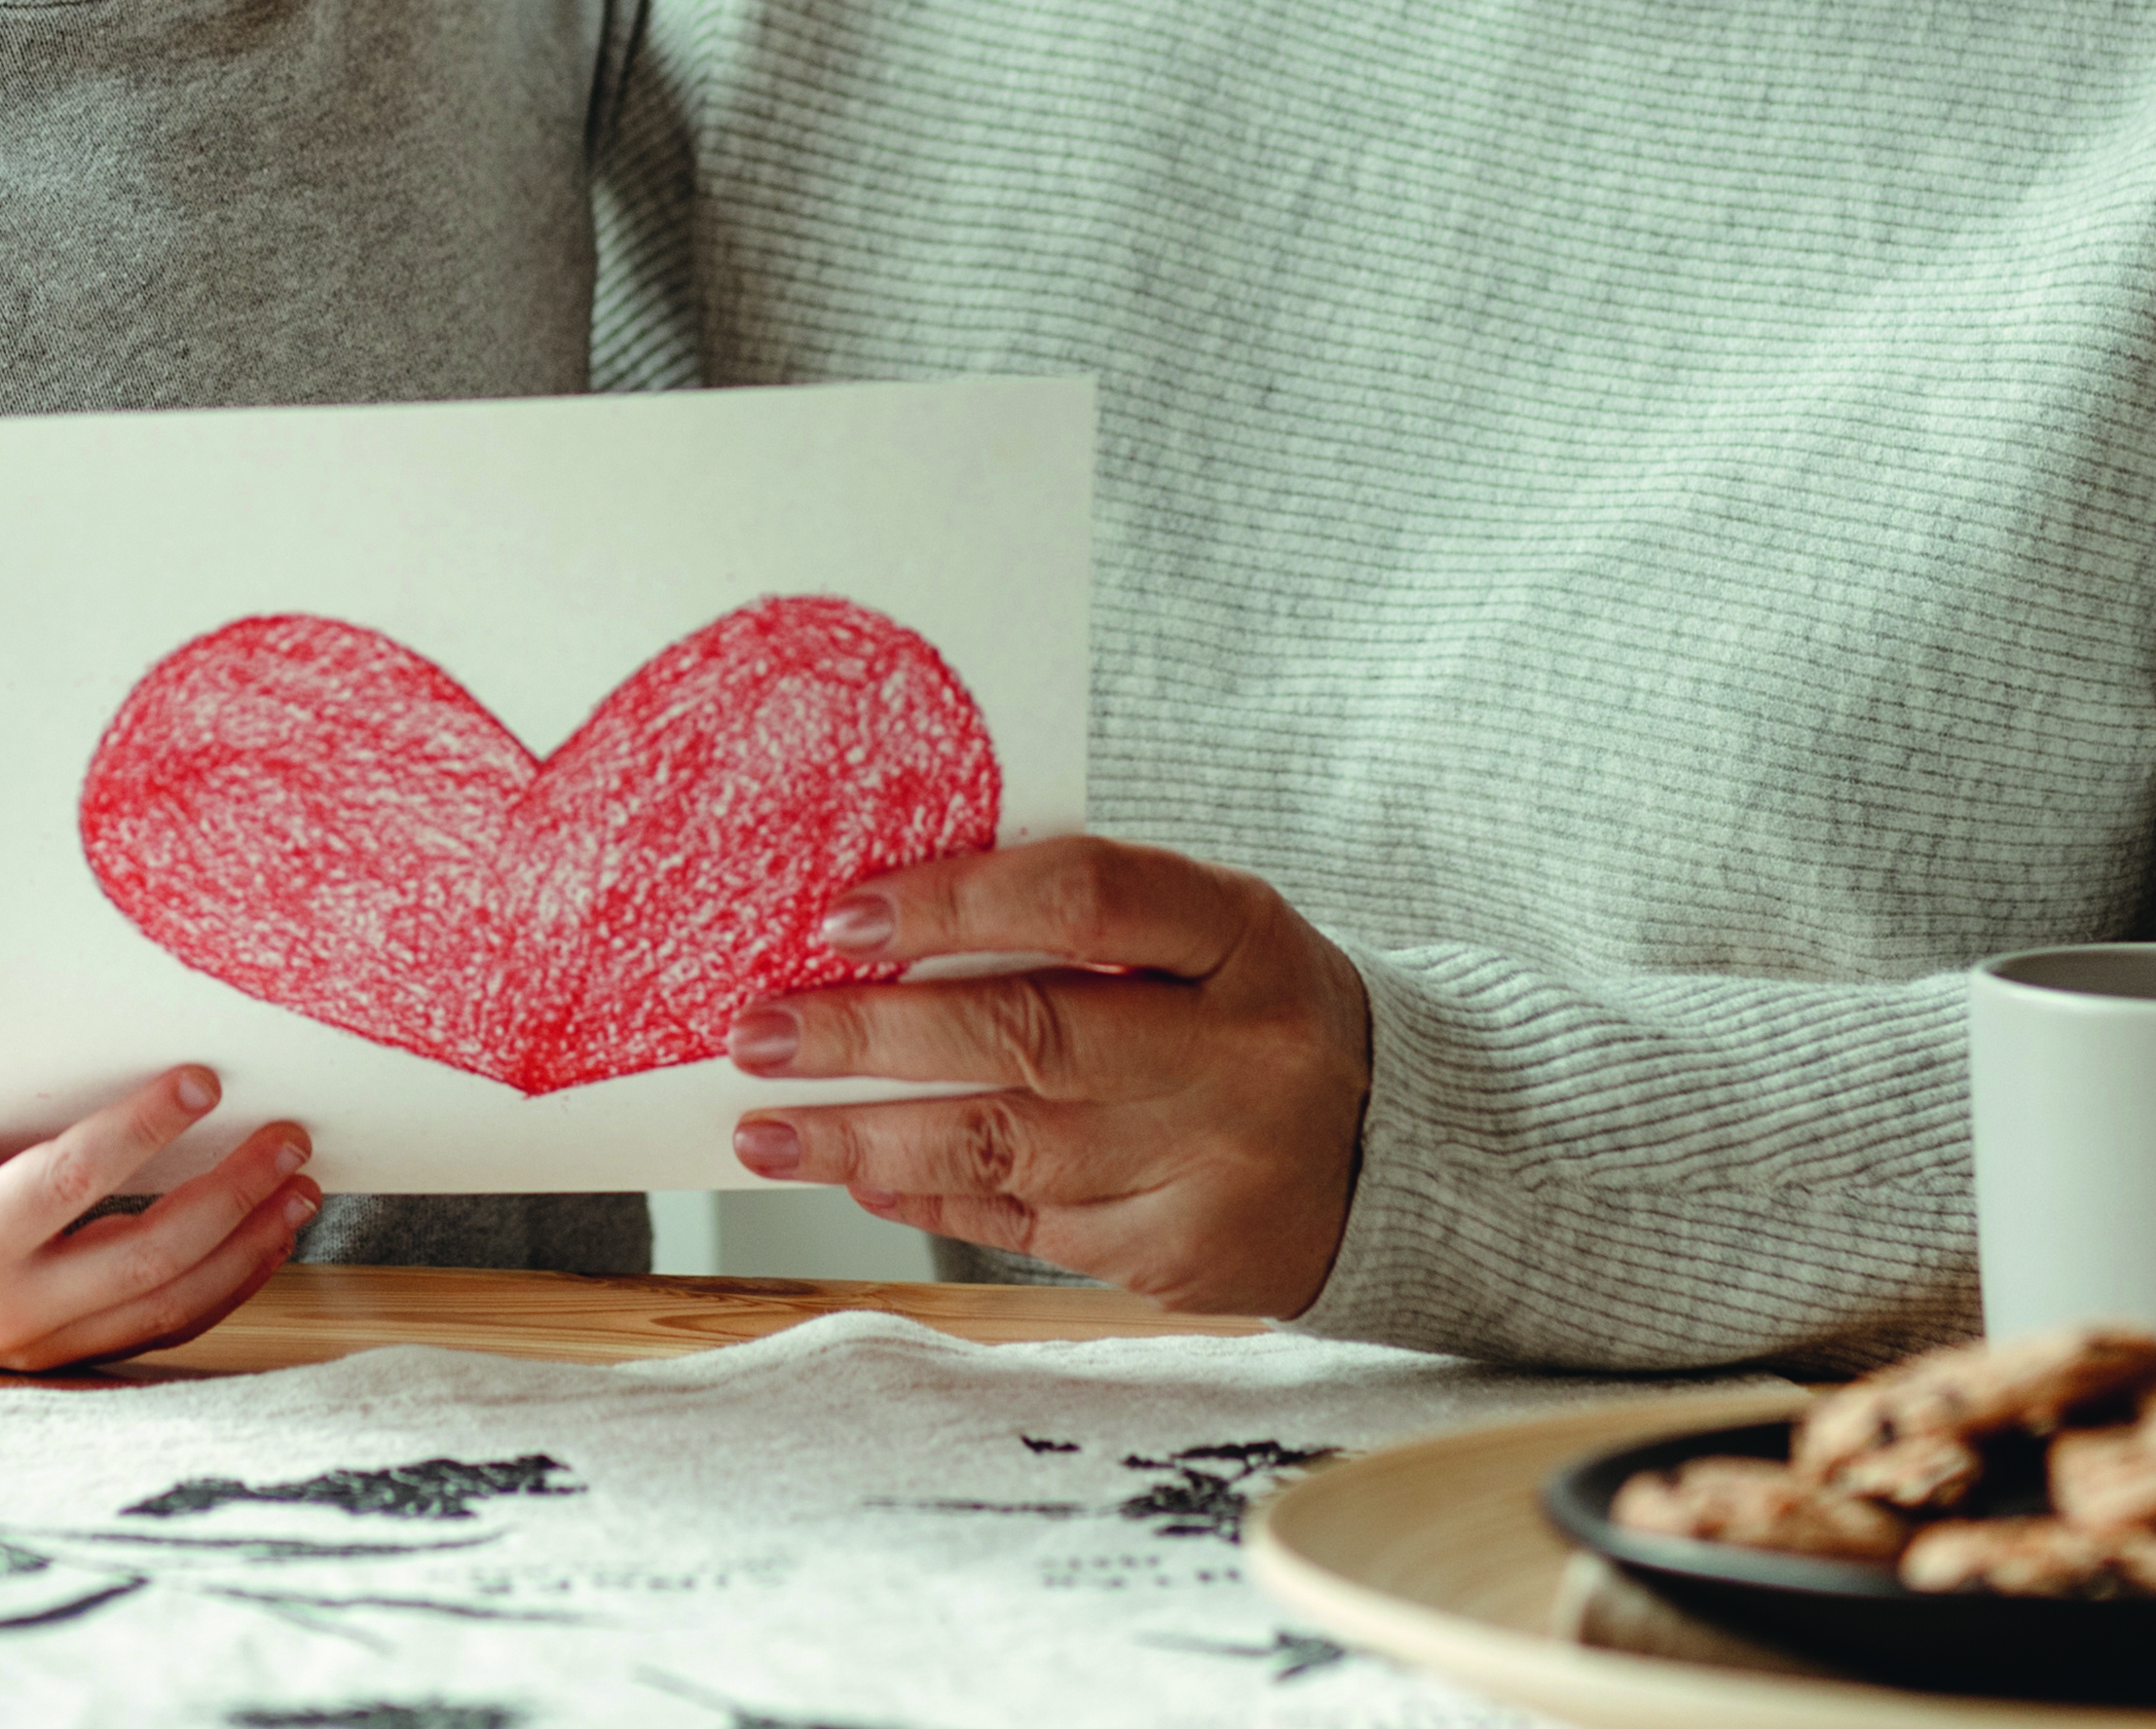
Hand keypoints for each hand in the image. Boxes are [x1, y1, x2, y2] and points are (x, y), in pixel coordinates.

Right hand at [0, 1066, 319, 1370]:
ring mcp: (42, 1347)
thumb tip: (105, 1072)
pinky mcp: (64, 1357)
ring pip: (169, 1307)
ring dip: (247, 1246)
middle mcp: (12, 1311)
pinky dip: (224, 1286)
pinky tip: (264, 1238)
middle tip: (288, 1136)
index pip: (74, 1180)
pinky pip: (159, 1328)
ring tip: (300, 1187)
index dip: (143, 1130)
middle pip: (148, 1258)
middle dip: (231, 1195)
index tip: (202, 1081)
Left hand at [719, 837, 1374, 1320]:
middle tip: (759, 1033)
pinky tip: (860, 1177)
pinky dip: (931, 1197)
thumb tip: (878, 926)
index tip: (842, 916)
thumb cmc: (1251, 1006)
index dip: (956, 903)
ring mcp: (1212, 1167)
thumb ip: (1075, 916)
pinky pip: (1026, 1224)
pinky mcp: (1180, 1257)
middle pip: (1030, 1038)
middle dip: (871, 1037)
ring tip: (766, 1127)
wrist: (1396, 1149)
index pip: (1088, 897)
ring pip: (1009, 1149)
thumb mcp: (1206, 930)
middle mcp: (1238, 1054)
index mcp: (1243, 935)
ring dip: (867, 1140)